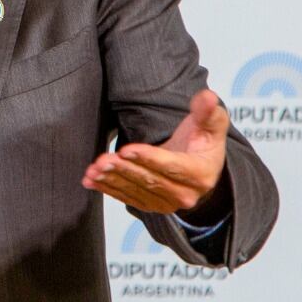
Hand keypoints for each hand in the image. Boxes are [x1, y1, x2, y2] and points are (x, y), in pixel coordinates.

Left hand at [82, 89, 228, 214]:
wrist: (200, 166)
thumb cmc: (202, 142)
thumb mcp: (210, 124)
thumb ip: (208, 111)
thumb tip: (208, 96)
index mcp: (200, 174)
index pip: (171, 166)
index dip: (148, 158)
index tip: (126, 149)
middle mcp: (185, 194)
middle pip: (150, 180)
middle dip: (124, 169)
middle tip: (102, 159)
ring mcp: (168, 203)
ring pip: (136, 190)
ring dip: (112, 180)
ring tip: (93, 169)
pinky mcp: (152, 205)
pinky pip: (128, 197)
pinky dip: (109, 188)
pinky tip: (91, 181)